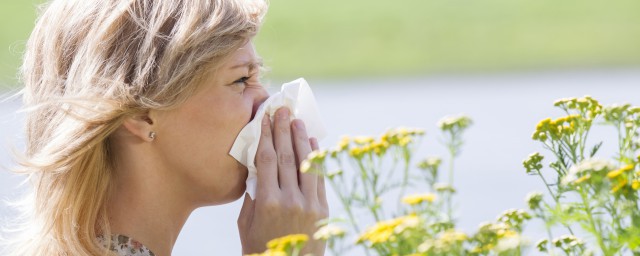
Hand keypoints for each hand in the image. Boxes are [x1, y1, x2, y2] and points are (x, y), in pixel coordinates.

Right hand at [238, 107, 328, 254]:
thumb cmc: (260, 248)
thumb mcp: (246, 223)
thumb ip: (253, 193)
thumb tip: (258, 165)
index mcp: (267, 202)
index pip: (266, 159)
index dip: (265, 135)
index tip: (265, 118)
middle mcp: (290, 200)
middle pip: (286, 156)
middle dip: (283, 130)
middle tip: (282, 109)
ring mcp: (309, 204)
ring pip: (305, 163)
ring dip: (301, 139)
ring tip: (297, 120)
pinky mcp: (323, 210)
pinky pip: (319, 178)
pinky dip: (316, 158)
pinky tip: (313, 143)